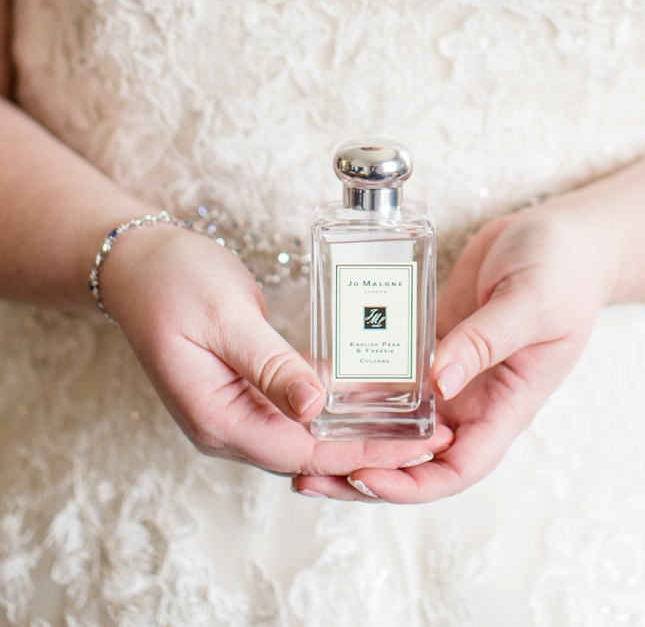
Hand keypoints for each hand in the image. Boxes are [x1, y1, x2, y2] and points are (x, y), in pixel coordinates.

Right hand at [104, 225, 448, 477]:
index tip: (415, 446)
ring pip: (307, 436)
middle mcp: (226, 426)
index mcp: (218, 419)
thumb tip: (313, 410)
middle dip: (372, 450)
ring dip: (359, 432)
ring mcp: (235, 411)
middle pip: (310, 454)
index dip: (362, 453)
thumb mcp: (226, 317)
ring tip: (418, 423)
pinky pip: (299, 410)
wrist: (135, 263)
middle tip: (434, 438)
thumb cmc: (175, 281)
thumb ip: (270, 364)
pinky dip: (337, 408)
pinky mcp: (245, 391)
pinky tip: (377, 397)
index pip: (302, 453)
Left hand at [294, 207, 604, 502]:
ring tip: (298, 432)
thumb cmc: (566, 268)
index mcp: (507, 402)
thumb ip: (487, 339)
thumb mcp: (533, 301)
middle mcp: (475, 397)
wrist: (565, 233)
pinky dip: (361, 380)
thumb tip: (438, 382)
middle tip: (305, 473)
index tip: (366, 475)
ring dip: (354, 429)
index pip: (459, 466)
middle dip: (364, 470)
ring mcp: (452, 370)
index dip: (412, 483)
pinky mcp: (434, 341)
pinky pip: (392, 371)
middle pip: (416, 456)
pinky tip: (322, 377)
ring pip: (397, 419)